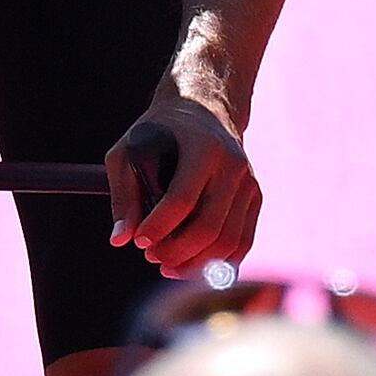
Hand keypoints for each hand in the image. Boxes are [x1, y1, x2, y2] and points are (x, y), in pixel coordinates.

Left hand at [108, 87, 257, 270]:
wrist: (206, 109)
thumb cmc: (160, 132)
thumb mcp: (129, 150)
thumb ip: (123, 194)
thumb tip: (120, 239)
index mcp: (202, 147)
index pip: (182, 198)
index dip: (159, 226)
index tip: (139, 241)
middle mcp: (231, 165)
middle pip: (208, 226)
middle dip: (176, 251)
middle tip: (150, 255)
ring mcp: (248, 182)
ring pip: (228, 241)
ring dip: (195, 263)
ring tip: (166, 265)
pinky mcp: (255, 197)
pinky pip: (242, 242)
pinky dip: (218, 263)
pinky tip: (192, 266)